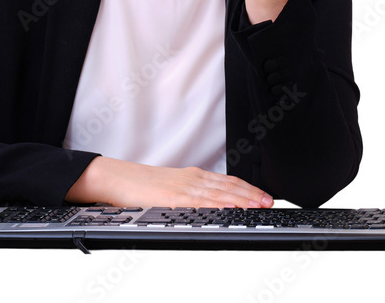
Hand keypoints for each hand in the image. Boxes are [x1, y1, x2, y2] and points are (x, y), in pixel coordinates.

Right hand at [65, 156, 273, 207]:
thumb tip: (206, 207)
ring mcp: (183, 187)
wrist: (115, 178)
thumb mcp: (169, 190)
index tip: (264, 196)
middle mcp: (191, 179)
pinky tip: (229, 207)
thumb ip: (188, 197)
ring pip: (219, 192)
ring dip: (241, 199)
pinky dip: (217, 204)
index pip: (227, 182)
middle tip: (270, 201)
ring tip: (258, 205)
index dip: (247, 189)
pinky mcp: (172, 197)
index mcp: (192, 177)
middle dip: (251, 194)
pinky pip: (199, 202)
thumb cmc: (138, 186)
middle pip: (228, 185)